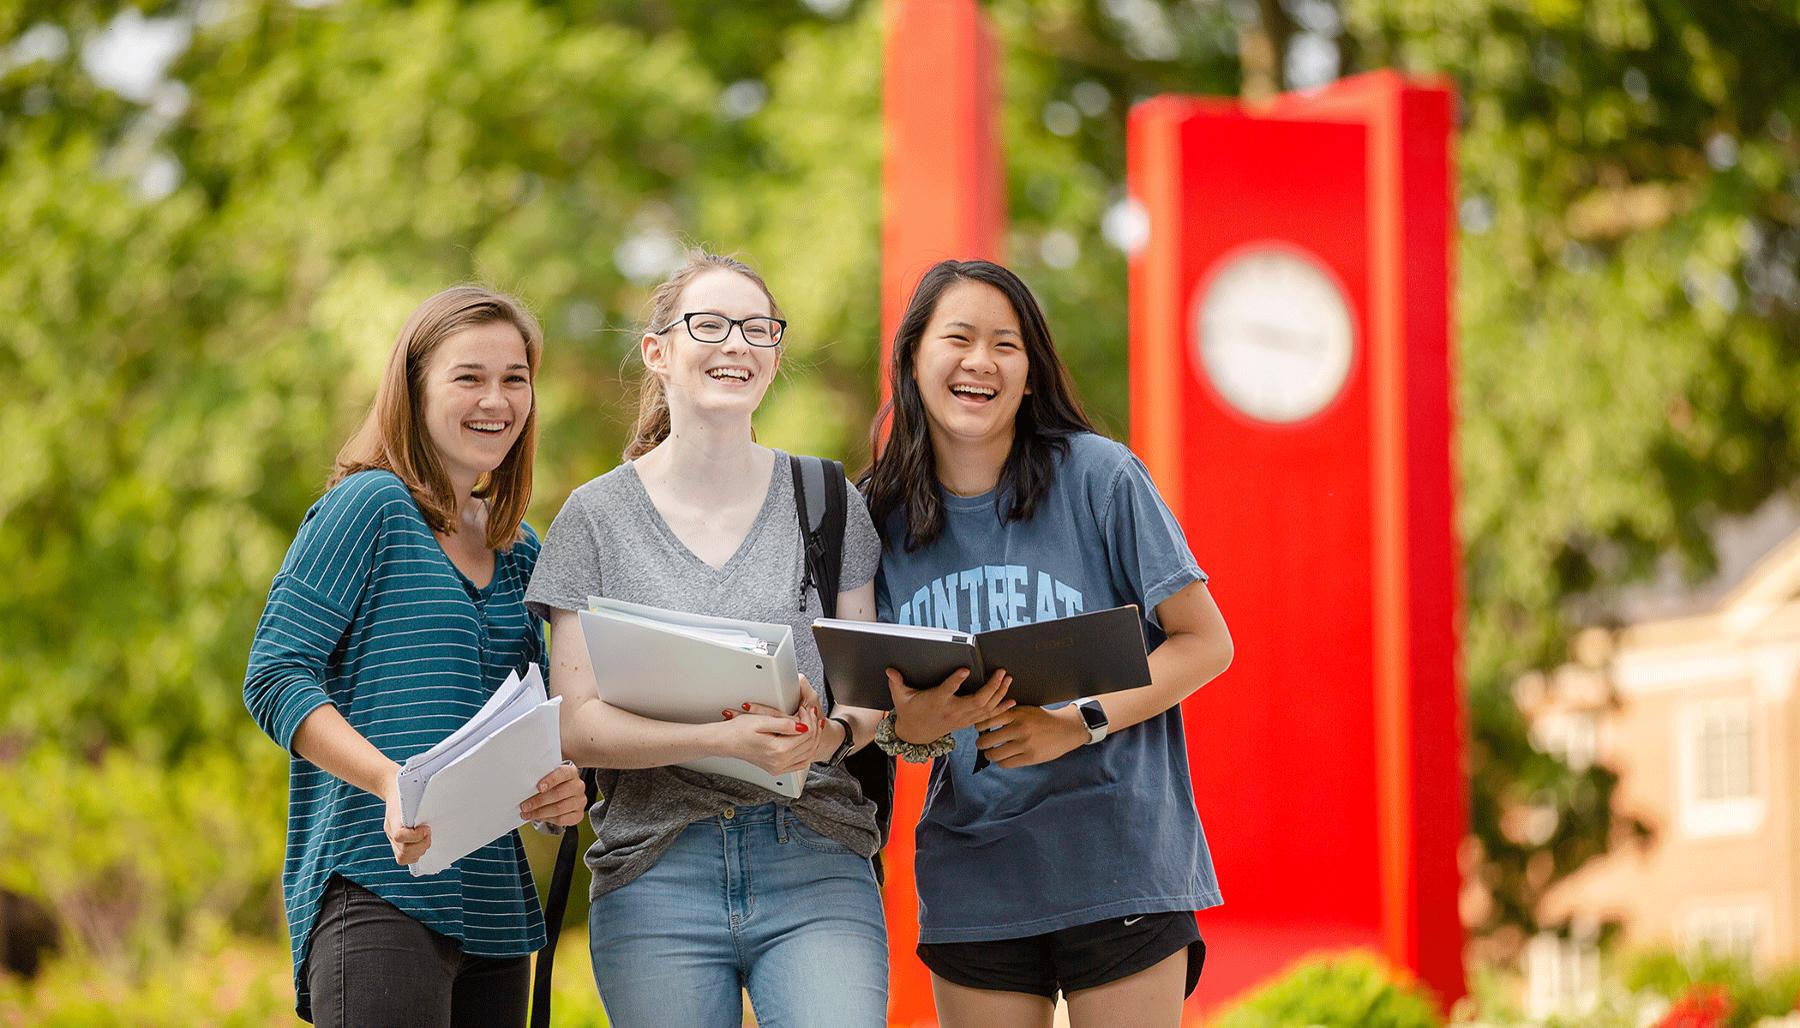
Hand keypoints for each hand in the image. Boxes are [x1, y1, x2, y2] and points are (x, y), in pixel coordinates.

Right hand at [380, 773, 430, 865]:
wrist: (393, 789)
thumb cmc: (405, 789)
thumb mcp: (409, 791)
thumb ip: (422, 799)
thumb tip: (438, 797)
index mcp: (393, 819)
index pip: (400, 835)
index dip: (415, 836)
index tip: (427, 828)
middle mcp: (390, 832)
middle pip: (404, 850)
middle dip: (421, 845)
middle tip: (429, 833)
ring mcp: (392, 839)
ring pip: (404, 857)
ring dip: (419, 850)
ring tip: (426, 839)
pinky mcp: (397, 844)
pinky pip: (404, 858)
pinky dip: (414, 855)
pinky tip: (421, 844)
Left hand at [519, 762, 587, 826]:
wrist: (563, 790)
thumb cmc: (553, 783)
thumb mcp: (548, 776)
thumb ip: (540, 778)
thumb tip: (524, 787)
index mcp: (571, 772)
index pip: (563, 774)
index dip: (550, 780)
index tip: (538, 787)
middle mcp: (578, 786)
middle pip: (558, 794)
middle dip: (539, 801)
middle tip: (525, 806)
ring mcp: (580, 801)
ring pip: (559, 809)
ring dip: (540, 813)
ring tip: (528, 814)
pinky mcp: (578, 814)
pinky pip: (562, 820)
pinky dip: (548, 819)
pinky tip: (539, 817)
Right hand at [724, 674, 826, 774]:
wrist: (726, 742)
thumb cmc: (739, 730)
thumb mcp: (761, 720)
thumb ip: (784, 723)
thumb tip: (802, 725)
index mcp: (778, 750)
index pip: (805, 734)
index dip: (809, 719)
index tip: (805, 709)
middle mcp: (780, 762)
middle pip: (809, 744)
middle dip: (813, 726)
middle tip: (809, 713)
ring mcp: (779, 768)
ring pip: (808, 754)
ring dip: (813, 738)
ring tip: (810, 723)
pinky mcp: (777, 769)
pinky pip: (800, 763)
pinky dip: (807, 751)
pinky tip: (805, 739)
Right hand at [887, 667, 1012, 743]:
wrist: (916, 735)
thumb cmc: (910, 711)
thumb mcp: (900, 697)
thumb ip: (897, 683)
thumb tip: (890, 670)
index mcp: (936, 701)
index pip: (946, 691)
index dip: (955, 681)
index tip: (964, 670)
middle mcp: (952, 711)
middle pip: (975, 701)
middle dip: (991, 687)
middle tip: (1001, 672)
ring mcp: (962, 718)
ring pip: (985, 708)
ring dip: (999, 694)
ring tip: (1008, 680)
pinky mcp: (967, 722)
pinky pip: (987, 716)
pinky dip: (1000, 709)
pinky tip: (1012, 701)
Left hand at [973, 704, 1088, 767]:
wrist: (1066, 729)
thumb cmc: (1042, 719)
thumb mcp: (1025, 710)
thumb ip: (1008, 714)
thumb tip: (985, 722)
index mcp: (1016, 714)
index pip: (988, 720)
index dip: (979, 726)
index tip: (978, 729)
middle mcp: (1019, 728)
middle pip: (988, 740)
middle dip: (981, 744)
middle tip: (981, 744)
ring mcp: (1025, 744)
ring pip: (995, 754)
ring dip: (989, 755)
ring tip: (990, 753)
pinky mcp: (1030, 757)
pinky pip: (1007, 763)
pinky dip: (1001, 762)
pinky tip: (1002, 759)